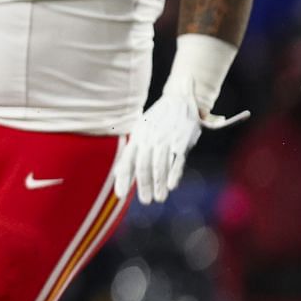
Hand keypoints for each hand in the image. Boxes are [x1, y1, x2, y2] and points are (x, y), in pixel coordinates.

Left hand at [113, 89, 232, 204]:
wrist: (180, 99)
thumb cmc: (157, 119)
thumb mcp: (141, 130)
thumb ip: (132, 150)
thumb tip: (118, 172)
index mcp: (137, 137)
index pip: (127, 160)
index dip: (123, 178)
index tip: (120, 195)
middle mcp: (149, 139)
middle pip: (144, 166)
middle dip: (143, 185)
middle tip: (145, 201)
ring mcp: (166, 140)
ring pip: (160, 166)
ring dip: (158, 184)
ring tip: (158, 198)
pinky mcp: (182, 142)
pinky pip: (177, 160)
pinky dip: (174, 173)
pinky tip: (171, 185)